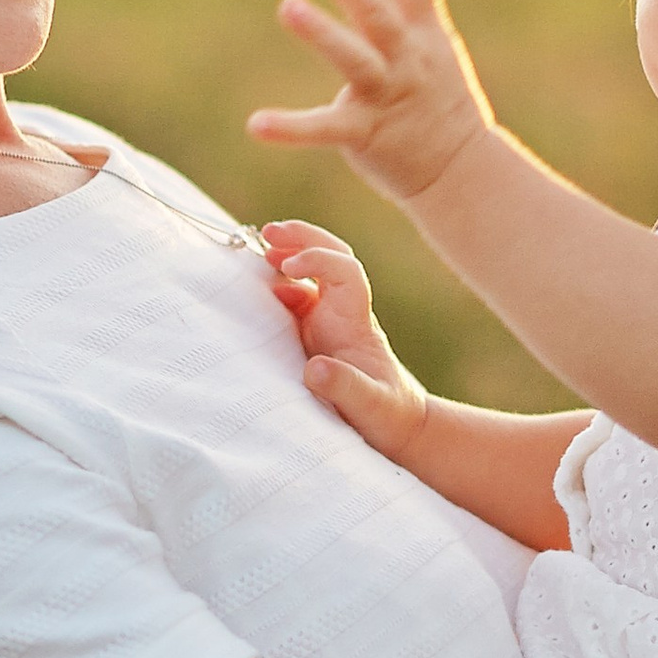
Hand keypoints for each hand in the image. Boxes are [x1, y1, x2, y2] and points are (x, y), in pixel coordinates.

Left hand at [248, 0, 496, 207]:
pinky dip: (292, 128)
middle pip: (378, 13)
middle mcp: (410, 60)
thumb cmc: (441, 107)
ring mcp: (389, 96)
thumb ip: (402, 17)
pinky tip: (257, 124)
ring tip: (289, 5)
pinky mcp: (367, 134)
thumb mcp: (435, 53)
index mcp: (427, 37)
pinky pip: (326, 129)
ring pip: (356, 59)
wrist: (464, 172)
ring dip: (323, 32)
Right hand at [260, 223, 429, 462]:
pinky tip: (260, 287)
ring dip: (290, 253)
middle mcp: (342, 313)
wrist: (397, 425)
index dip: (318, 259)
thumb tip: (314, 368)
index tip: (288, 268)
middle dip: (304, 238)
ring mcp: (327, 321)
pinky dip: (278, 285)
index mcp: (355, 323)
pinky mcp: (314, 335)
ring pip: (313, 273)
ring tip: (262, 246)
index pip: (345, 271)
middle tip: (270, 231)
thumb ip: (345, 387)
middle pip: (332, 256)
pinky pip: (296, 298)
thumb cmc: (387, 416)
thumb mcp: (370, 407)